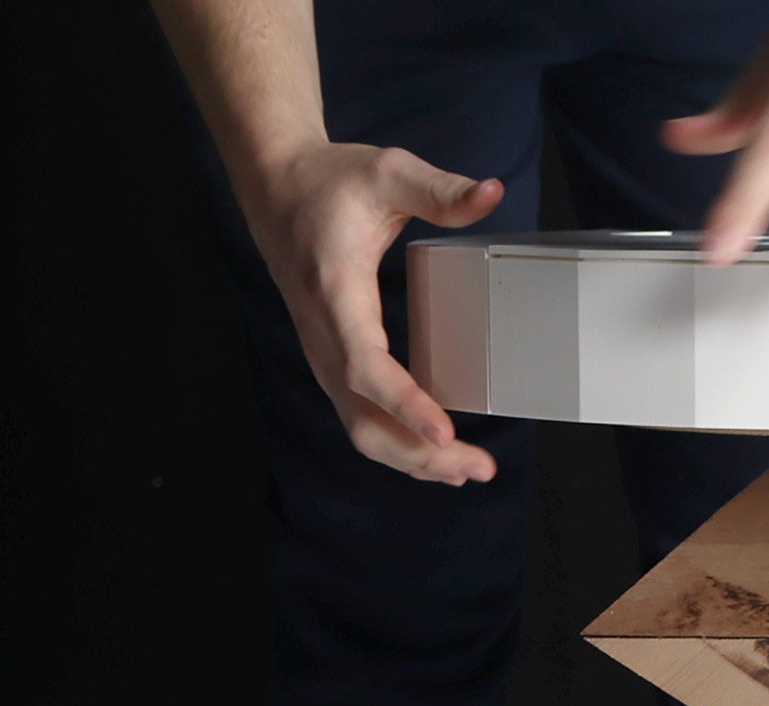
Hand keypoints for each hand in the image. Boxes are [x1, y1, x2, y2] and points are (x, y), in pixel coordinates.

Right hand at [243, 142, 502, 482]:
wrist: (276, 191)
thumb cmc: (331, 183)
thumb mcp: (387, 171)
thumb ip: (439, 189)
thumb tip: (491, 192)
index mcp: (335, 293)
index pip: (364, 364)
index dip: (403, 403)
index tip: (444, 430)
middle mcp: (324, 337)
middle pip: (364, 420)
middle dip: (420, 454)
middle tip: (480, 467)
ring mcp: (324, 358)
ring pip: (362, 430)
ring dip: (414, 460)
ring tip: (470, 471)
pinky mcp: (333, 365)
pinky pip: (361, 421)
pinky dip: (399, 447)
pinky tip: (438, 459)